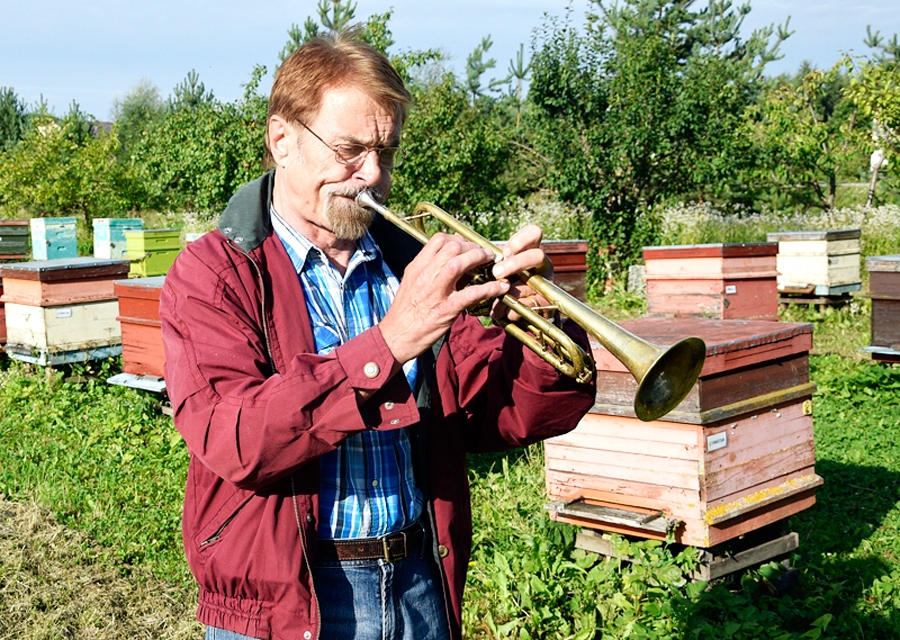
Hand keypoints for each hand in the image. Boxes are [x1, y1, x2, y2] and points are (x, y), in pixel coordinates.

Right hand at [379, 232, 510, 363]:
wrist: (395, 338)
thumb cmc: (404, 314)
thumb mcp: (411, 284)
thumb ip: (428, 271)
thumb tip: (448, 262)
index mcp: (416, 268)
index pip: (438, 240)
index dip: (457, 238)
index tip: (467, 245)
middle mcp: (425, 276)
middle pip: (452, 247)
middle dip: (472, 246)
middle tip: (484, 253)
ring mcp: (435, 292)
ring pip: (458, 263)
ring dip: (479, 258)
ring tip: (491, 262)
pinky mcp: (445, 310)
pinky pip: (471, 293)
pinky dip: (489, 288)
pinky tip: (499, 288)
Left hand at [489, 225, 553, 323]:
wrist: (511, 312)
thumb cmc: (499, 284)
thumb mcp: (494, 268)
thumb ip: (488, 258)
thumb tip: (468, 249)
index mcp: (529, 250)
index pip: (534, 233)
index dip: (522, 239)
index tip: (505, 250)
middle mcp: (541, 264)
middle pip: (537, 256)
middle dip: (516, 263)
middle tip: (496, 272)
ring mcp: (545, 282)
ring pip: (530, 283)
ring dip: (508, 292)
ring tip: (491, 300)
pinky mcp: (544, 302)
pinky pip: (529, 304)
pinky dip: (511, 310)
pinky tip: (499, 312)